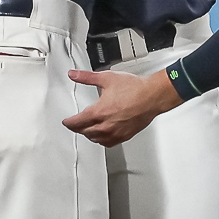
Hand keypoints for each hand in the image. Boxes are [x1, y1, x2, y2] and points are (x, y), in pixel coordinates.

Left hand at [62, 69, 182, 146]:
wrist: (152, 96)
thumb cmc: (134, 88)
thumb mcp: (106, 78)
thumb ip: (86, 77)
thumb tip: (73, 75)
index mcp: (99, 112)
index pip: (77, 122)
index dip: (69, 122)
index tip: (66, 121)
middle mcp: (106, 125)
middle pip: (85, 132)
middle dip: (77, 128)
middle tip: (74, 124)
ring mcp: (115, 133)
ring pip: (95, 139)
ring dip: (88, 134)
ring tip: (86, 129)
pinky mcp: (124, 136)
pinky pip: (108, 143)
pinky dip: (101, 140)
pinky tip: (102, 136)